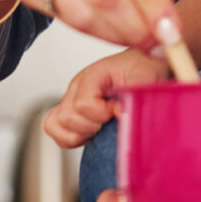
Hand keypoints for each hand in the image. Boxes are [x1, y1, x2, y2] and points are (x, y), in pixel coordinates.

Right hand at [43, 49, 168, 148]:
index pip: (83, 104)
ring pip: (56, 124)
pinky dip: (70, 137)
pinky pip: (53, 128)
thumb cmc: (144, 69)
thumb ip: (134, 95)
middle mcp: (77, 85)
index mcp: (93, 74)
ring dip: (80, 133)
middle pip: (67, 117)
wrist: (145, 64)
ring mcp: (71, 97)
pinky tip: (91, 133)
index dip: (102, 114)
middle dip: (91, 126)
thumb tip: (120, 116)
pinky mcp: (71, 110)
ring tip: (100, 127)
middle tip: (109, 120)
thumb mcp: (147, 77)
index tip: (117, 110)